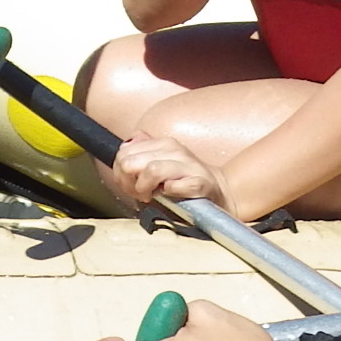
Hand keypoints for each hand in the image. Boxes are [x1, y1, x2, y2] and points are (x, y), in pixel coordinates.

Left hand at [106, 133, 228, 212]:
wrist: (220, 191)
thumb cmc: (184, 182)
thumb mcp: (160, 163)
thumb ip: (140, 155)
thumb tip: (124, 149)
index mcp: (162, 144)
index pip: (124, 153)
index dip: (120, 173)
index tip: (130, 184)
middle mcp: (175, 150)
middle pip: (131, 161)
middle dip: (129, 182)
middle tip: (139, 193)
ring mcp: (188, 166)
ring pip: (151, 170)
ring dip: (144, 188)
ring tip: (150, 196)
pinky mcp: (200, 183)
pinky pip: (175, 186)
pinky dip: (168, 193)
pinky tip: (169, 195)